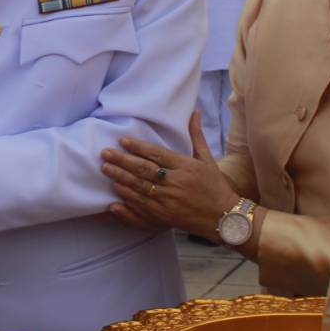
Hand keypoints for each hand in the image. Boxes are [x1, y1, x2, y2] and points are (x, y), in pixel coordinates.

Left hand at [100, 111, 243, 238]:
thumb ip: (196, 136)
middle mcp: (176, 183)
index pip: (157, 155)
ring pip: (139, 188)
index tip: (122, 141)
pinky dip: (127, 200)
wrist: (224, 218)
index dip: (138, 147)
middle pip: (144, 171)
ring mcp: (168, 201)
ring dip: (120, 178)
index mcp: (186, 167)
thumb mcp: (207, 160)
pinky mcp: (164, 217)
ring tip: (106, 169)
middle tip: (105, 153)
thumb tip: (195, 112)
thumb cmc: (215, 186)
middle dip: (122, 161)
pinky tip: (114, 194)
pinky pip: (141, 207)